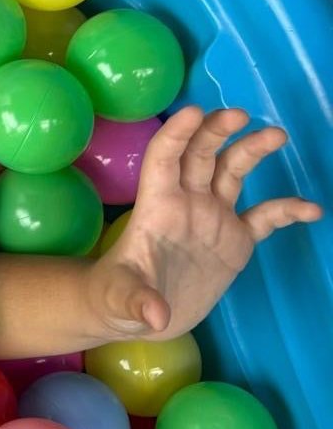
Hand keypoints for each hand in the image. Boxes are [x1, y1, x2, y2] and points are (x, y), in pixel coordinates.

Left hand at [88, 106, 322, 340]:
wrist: (136, 315)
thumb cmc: (116, 297)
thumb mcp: (120, 301)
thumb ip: (136, 303)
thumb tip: (155, 316)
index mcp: (155, 207)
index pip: (163, 159)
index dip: (176, 135)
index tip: (194, 112)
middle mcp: (186, 203)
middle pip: (201, 155)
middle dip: (217, 131)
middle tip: (240, 115)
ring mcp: (212, 218)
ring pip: (233, 173)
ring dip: (252, 151)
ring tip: (277, 135)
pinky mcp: (235, 240)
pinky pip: (265, 217)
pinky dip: (287, 209)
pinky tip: (311, 210)